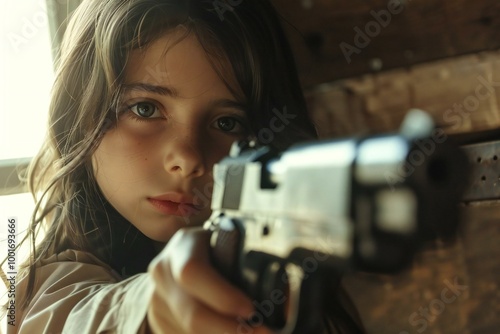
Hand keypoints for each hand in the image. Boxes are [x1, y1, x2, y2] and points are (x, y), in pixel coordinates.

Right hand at [147, 227, 273, 333]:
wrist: (174, 267)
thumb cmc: (213, 252)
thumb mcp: (224, 246)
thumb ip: (243, 262)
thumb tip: (283, 295)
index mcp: (183, 245)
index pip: (194, 272)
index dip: (222, 295)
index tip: (251, 310)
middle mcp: (164, 273)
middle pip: (192, 314)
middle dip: (230, 330)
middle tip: (262, 333)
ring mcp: (156, 301)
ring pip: (190, 332)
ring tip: (254, 333)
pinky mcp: (158, 323)